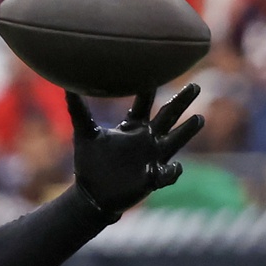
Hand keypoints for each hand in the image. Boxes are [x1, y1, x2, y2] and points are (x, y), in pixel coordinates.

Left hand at [68, 85, 203, 218]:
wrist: (92, 195)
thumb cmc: (90, 162)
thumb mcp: (84, 135)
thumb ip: (78, 111)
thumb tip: (66, 86)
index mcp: (133, 125)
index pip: (144, 101)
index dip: (149, 88)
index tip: (155, 70)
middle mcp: (148, 137)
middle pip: (169, 114)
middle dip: (182, 101)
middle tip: (196, 85)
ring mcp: (154, 156)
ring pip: (177, 140)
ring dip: (188, 130)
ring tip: (199, 119)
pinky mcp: (153, 178)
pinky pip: (169, 173)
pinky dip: (172, 171)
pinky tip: (169, 168)